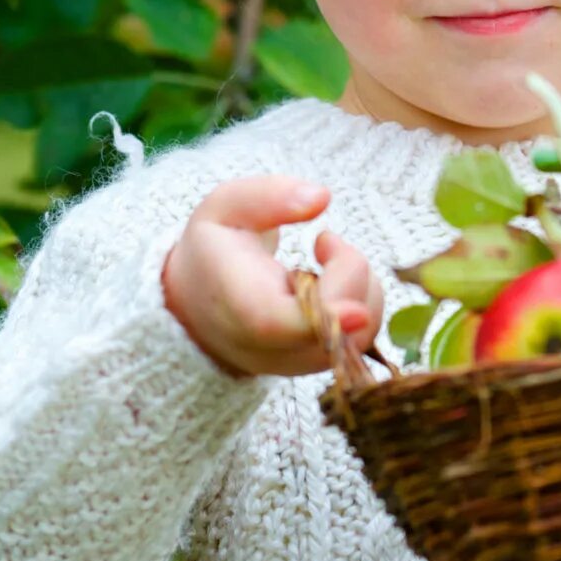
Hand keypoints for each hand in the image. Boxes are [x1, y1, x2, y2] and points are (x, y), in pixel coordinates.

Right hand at [161, 176, 383, 379]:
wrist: (197, 305)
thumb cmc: (215, 250)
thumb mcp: (225, 207)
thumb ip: (269, 196)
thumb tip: (322, 197)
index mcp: (243, 306)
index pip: (284, 325)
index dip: (326, 319)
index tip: (355, 309)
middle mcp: (272, 347)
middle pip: (340, 321)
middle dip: (349, 269)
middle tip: (323, 241)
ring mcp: (298, 362)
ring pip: (362, 331)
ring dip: (360, 284)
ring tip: (323, 259)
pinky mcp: (318, 364)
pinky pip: (363, 335)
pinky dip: (361, 299)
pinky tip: (331, 282)